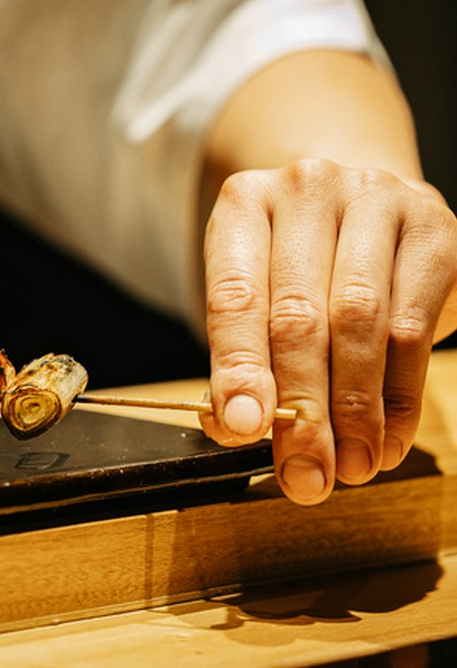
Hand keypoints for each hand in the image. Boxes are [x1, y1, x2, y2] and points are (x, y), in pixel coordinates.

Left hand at [199, 158, 456, 504]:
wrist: (354, 205)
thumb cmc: (289, 263)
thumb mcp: (250, 296)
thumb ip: (238, 357)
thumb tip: (235, 427)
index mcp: (242, 206)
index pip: (234, 296)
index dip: (238, 367)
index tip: (242, 428)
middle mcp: (306, 191)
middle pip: (299, 316)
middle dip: (302, 409)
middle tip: (304, 476)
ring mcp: (374, 202)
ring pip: (361, 323)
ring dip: (355, 411)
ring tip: (350, 468)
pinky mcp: (432, 229)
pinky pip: (413, 326)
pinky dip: (399, 395)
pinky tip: (387, 439)